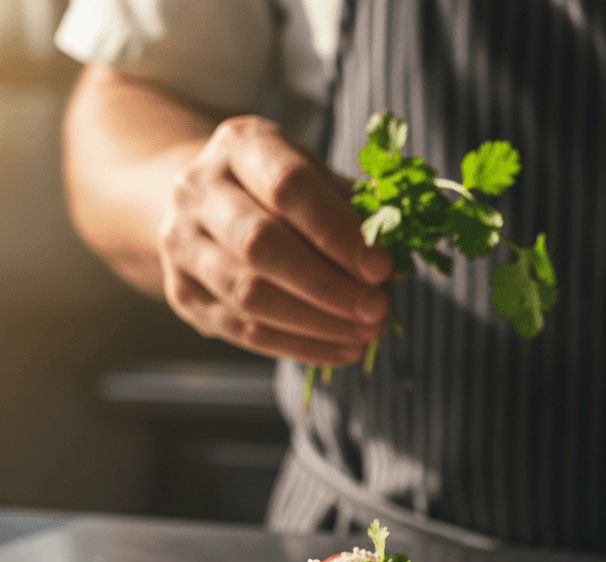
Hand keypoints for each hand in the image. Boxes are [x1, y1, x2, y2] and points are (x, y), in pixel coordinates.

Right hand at [158, 115, 393, 365]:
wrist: (206, 203)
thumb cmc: (281, 192)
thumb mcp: (320, 182)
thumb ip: (358, 215)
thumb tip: (401, 265)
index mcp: (241, 146)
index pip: (289, 187)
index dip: (339, 232)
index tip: (382, 267)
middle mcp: (199, 189)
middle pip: (262, 244)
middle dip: (329, 286)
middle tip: (377, 310)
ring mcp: (183, 243)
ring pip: (249, 295)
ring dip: (317, 323)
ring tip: (366, 333)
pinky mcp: (184, 293)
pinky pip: (244, 330)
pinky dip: (300, 346)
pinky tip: (343, 350)